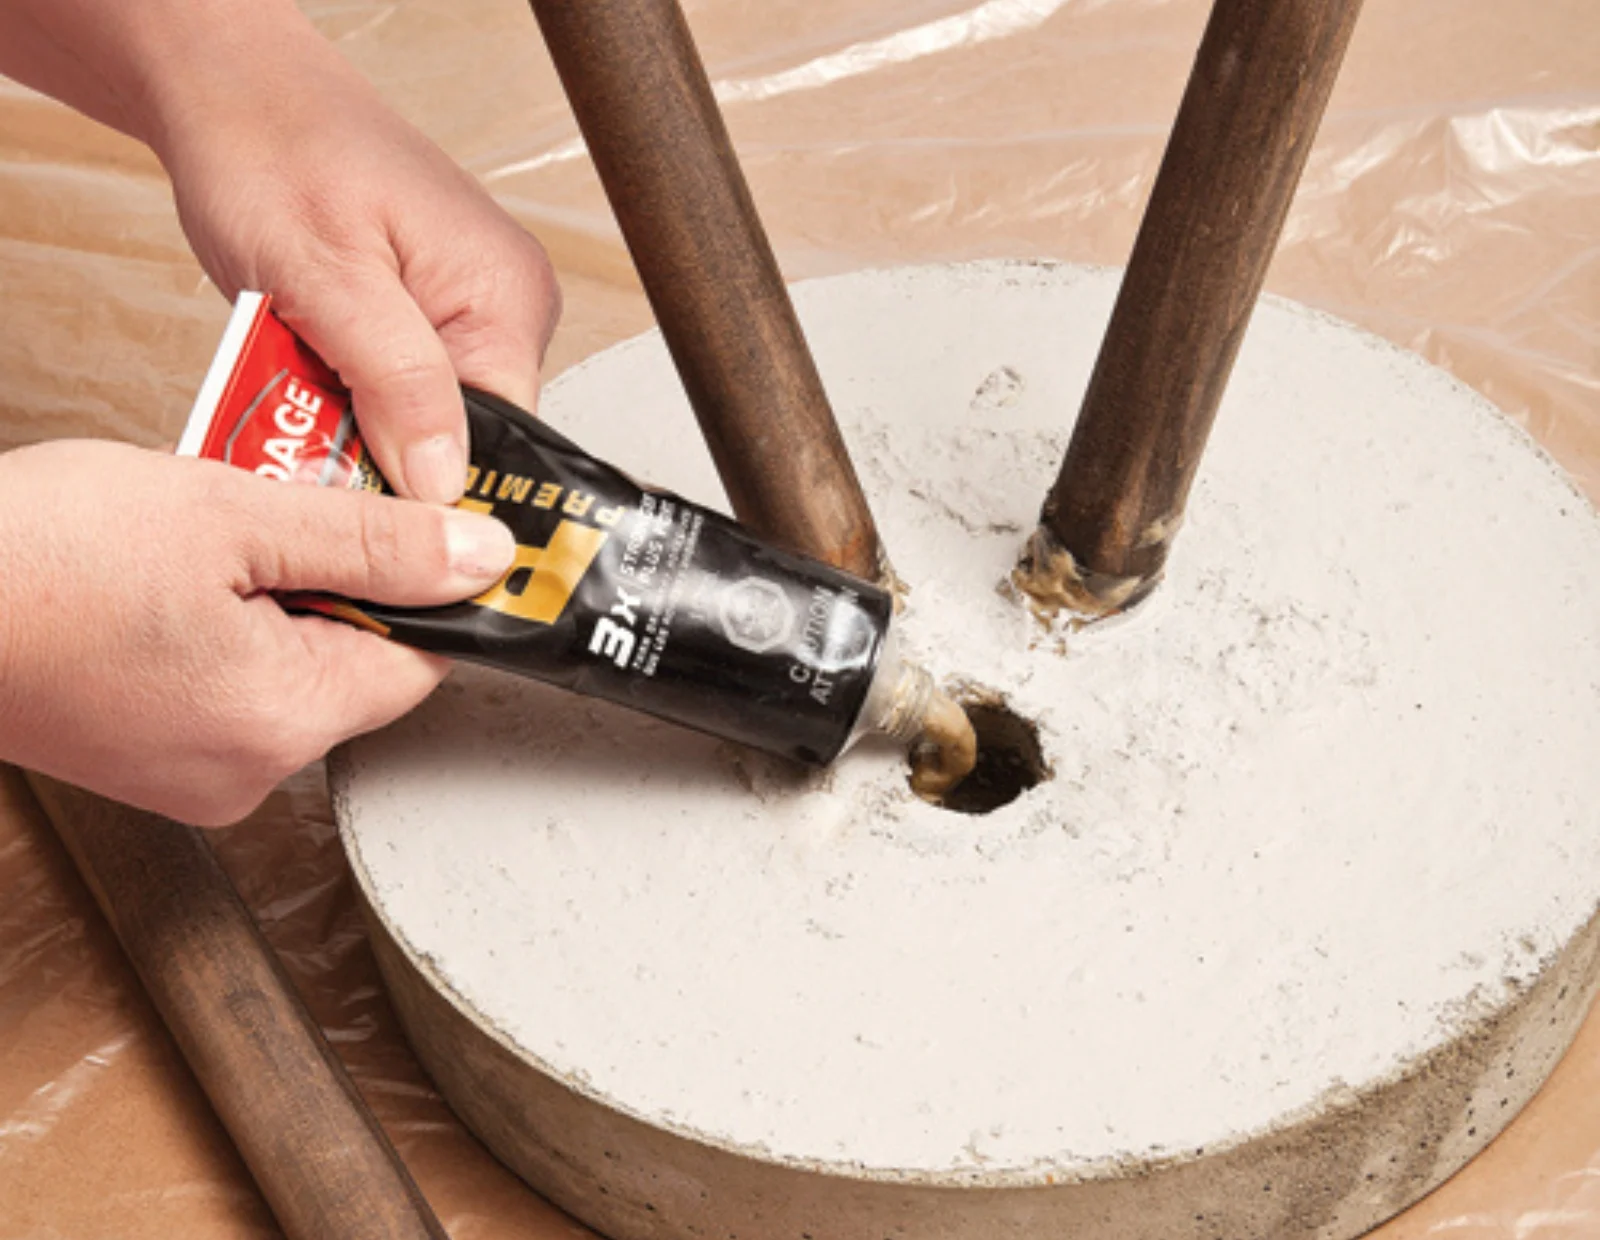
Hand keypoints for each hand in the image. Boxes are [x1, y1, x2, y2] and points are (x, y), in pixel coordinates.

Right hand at [0, 441, 515, 825]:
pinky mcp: (148, 758)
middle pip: (356, 663)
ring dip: (280, 593)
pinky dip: (228, 626)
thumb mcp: (233, 514)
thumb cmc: (35, 558)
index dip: (428, 583)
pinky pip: (232, 686)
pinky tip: (179, 574)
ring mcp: (192, 774)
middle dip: (339, 575)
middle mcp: (248, 770)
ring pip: (292, 669)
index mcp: (283, 719)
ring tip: (221, 529)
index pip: (421, 659)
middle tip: (288, 503)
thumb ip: (373, 540)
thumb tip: (482, 557)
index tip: (418, 523)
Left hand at [151, 17, 559, 503]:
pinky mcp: (426, 319)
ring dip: (355, 424)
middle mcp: (503, 311)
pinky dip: (344, 398)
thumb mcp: (327, 277)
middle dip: (382, 452)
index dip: (431, 485)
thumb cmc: (272, 153)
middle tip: (307, 425)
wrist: (231, 93)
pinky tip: (305, 368)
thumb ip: (395, 382)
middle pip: (463, 441)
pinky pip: (397, 393)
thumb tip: (442, 485)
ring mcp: (466, 314)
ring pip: (421, 423)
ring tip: (299, 378)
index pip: (503, 445)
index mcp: (507, 300)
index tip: (360, 497)